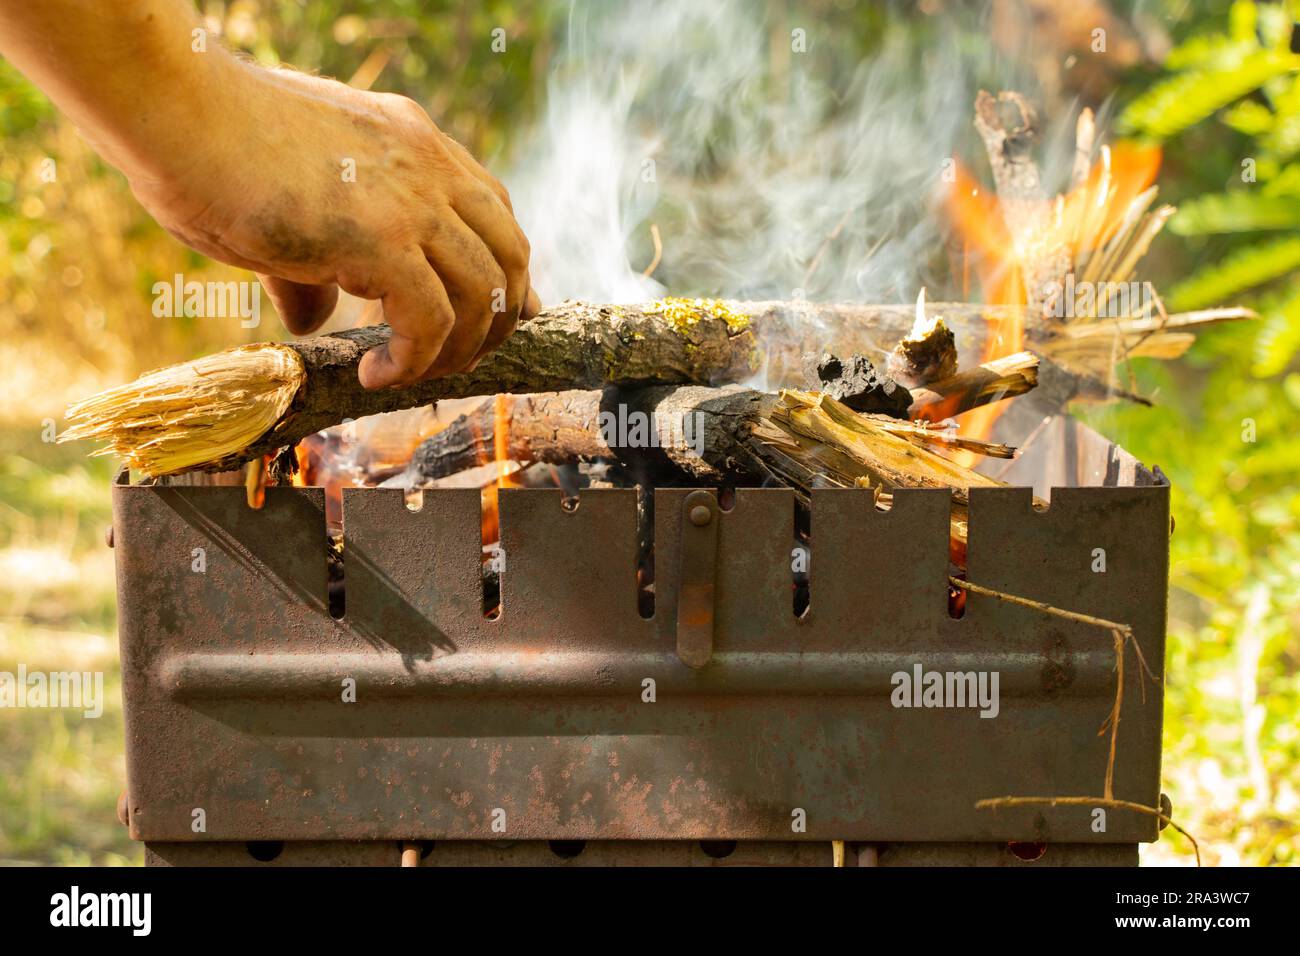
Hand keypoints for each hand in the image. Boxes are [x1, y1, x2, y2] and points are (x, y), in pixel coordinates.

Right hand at [131, 62, 538, 386]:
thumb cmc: (211, 148)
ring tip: (407, 374)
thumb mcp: (290, 202)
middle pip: (509, 255)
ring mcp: (412, 200)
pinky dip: (414, 361)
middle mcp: (428, 165)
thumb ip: (318, 260)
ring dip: (457, 350)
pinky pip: (432, 321)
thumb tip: (311, 318)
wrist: (176, 111)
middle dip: (498, 319)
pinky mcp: (382, 240)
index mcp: (413, 143)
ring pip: (483, 294)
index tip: (499, 317)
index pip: (494, 212)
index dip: (503, 272)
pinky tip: (373, 374)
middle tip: (463, 361)